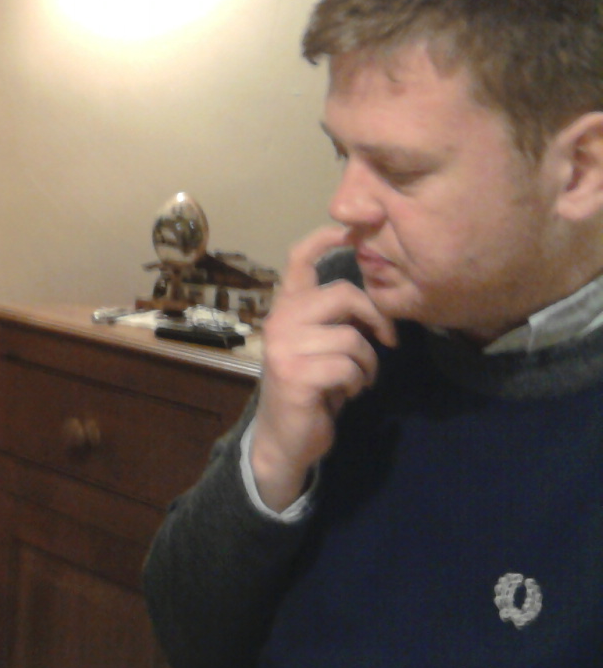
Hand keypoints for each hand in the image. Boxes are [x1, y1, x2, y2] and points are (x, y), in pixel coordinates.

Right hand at [250, 225, 397, 511]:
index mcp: (285, 308)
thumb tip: (375, 299)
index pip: (300, 260)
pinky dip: (357, 383)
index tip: (349, 229)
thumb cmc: (308, 388)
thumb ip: (333, 319)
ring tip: (355, 379)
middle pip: (343, 295)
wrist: (284, 438)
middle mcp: (280, 321)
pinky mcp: (295, 375)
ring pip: (352, 338)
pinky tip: (344, 393)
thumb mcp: (316, 345)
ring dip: (367, 364)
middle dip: (375, 318)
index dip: (324, 239)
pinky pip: (348, 367)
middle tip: (387, 342)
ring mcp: (284, 347)